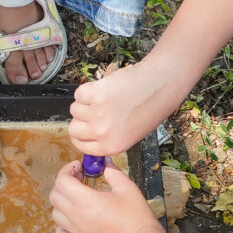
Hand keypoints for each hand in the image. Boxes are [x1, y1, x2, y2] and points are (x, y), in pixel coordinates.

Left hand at [49, 163, 167, 232]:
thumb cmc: (136, 218)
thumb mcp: (127, 188)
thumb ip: (112, 172)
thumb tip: (105, 163)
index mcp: (86, 200)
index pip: (62, 181)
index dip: (67, 170)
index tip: (78, 167)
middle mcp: (76, 216)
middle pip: (55, 195)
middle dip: (63, 183)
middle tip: (78, 179)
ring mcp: (76, 231)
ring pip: (55, 214)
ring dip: (61, 202)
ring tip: (75, 198)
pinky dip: (61, 226)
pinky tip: (71, 220)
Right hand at [68, 59, 182, 159]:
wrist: (159, 86)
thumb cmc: (149, 108)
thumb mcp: (130, 135)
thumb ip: (107, 138)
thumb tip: (88, 134)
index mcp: (111, 146)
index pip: (80, 146)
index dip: (80, 135)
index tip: (83, 128)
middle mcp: (103, 133)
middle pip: (73, 128)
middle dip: (81, 119)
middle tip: (95, 110)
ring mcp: (97, 114)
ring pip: (75, 109)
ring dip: (86, 102)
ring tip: (106, 98)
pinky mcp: (95, 95)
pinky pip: (79, 93)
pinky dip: (88, 89)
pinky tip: (105, 89)